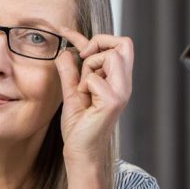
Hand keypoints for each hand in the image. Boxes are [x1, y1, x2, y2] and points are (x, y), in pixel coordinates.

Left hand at [54, 30, 133, 166]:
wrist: (80, 151)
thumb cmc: (79, 126)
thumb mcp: (72, 92)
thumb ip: (70, 71)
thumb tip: (65, 51)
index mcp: (118, 81)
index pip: (119, 45)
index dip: (95, 36)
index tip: (71, 38)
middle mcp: (124, 84)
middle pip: (124, 43)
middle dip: (98, 44)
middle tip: (82, 58)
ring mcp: (121, 92)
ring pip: (111, 56)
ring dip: (90, 67)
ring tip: (83, 88)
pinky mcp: (113, 101)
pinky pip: (94, 77)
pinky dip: (83, 85)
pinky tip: (84, 100)